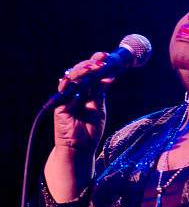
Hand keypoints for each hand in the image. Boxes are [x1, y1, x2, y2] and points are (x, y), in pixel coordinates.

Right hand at [44, 52, 113, 201]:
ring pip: (72, 77)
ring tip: (93, 66)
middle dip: (91, 63)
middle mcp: (76, 92)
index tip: (107, 57)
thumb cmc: (90, 132)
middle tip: (102, 58)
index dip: (97, 64)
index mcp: (87, 93)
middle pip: (81, 72)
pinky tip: (80, 79)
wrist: (80, 149)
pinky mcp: (60, 105)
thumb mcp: (99, 109)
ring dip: (82, 70)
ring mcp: (67, 97)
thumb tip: (110, 76)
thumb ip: (100, 93)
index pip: (91, 74)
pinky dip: (71, 83)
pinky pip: (63, 90)